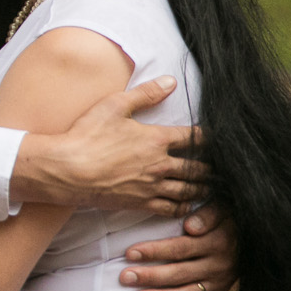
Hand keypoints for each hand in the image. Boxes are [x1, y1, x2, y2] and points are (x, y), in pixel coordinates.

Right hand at [12, 77, 209, 211]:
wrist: (67, 169)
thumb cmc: (87, 135)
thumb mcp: (114, 105)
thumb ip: (145, 93)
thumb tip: (171, 82)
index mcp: (157, 139)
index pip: (195, 137)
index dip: (210, 137)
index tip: (219, 137)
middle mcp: (161, 165)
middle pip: (198, 168)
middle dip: (212, 167)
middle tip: (223, 168)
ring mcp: (152, 186)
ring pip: (190, 190)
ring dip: (203, 188)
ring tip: (211, 187)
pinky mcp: (141, 203)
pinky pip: (172, 208)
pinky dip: (185, 207)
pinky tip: (188, 205)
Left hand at [122, 203, 237, 290]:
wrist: (254, 240)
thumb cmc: (229, 219)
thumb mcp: (223, 210)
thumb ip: (208, 216)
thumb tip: (191, 226)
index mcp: (214, 243)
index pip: (178, 249)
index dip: (154, 251)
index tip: (129, 253)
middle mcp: (216, 265)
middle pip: (178, 273)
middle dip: (150, 276)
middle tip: (125, 277)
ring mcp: (219, 282)